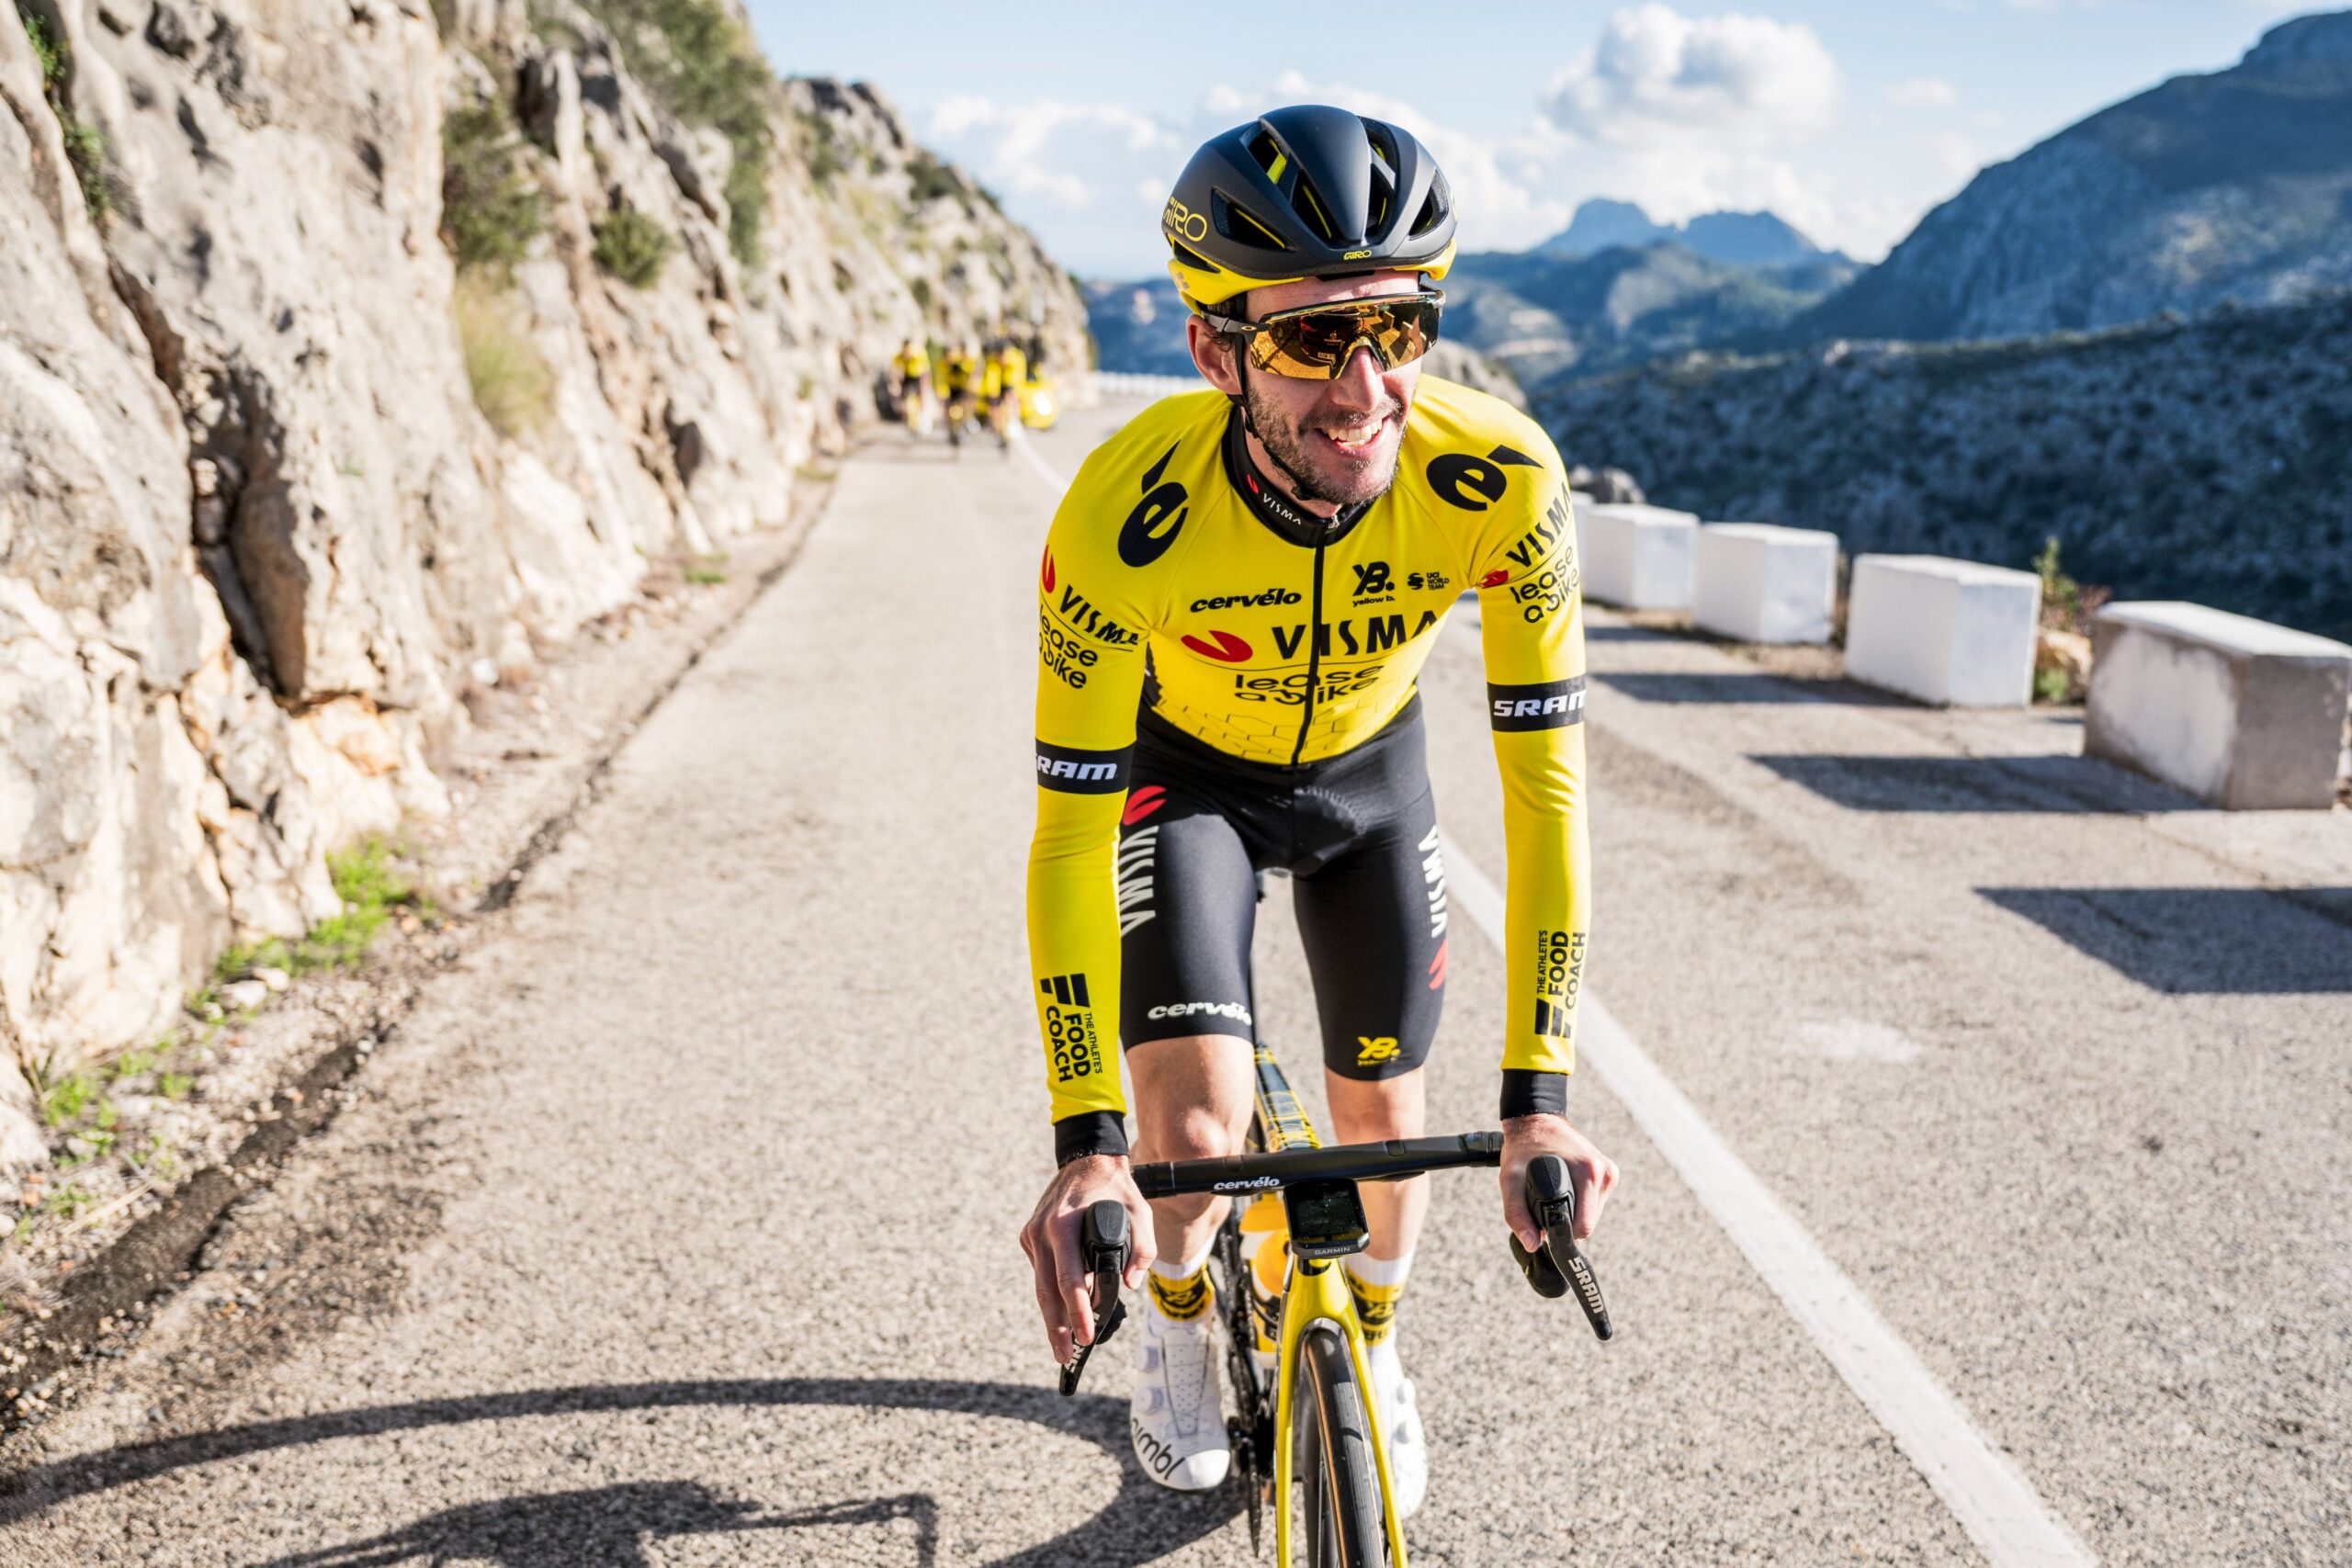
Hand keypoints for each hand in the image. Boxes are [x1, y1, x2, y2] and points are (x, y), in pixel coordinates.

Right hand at [1019, 1155, 1156, 1365]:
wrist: (1086, 1160)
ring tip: (1062, 1345)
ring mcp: (1032, 1234)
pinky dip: (1052, 1293)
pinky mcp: (1030, 1236)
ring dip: (1051, 1316)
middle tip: (1064, 1357)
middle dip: (1056, 1328)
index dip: (1077, 1312)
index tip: (1085, 1336)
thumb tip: (1129, 1285)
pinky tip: (1063, 1311)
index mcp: (1064, 1226)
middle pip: (1047, 1291)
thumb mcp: (1140, 1212)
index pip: (1069, 1280)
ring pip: (1040, 1285)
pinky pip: (1041, 1272)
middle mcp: (1042, 1231)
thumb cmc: (1115, 1188)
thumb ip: (1143, 1249)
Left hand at [1500, 1114, 1616, 1251]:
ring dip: (1575, 1214)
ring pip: (1594, 1214)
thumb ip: (1516, 1214)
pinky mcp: (1609, 1172)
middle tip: (1545, 1207)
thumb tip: (1532, 1245)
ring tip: (1555, 1195)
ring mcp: (1609, 1171)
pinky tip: (1567, 1190)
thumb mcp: (1510, 1179)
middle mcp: (1604, 1172)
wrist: (1536, 1120)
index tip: (1545, 1227)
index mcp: (1588, 1172)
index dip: (1562, 1233)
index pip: (1584, 1226)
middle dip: (1567, 1223)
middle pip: (1590, 1222)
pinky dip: (1581, 1204)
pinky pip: (1596, 1202)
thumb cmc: (1522, 1148)